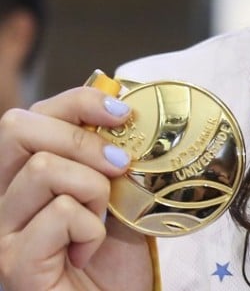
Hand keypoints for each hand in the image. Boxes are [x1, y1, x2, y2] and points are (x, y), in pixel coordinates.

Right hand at [0, 87, 153, 289]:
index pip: (29, 114)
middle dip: (82, 138)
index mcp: (21, 177)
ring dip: (93, 190)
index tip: (123, 114)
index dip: (78, 101)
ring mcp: (1, 232)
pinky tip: (87, 251)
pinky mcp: (14, 262)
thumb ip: (108, 155)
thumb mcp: (116, 193)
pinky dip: (91, 229)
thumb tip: (122, 109)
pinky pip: (59, 213)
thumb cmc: (113, 259)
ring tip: (99, 220)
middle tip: (119, 166)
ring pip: (43, 168)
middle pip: (16, 128)